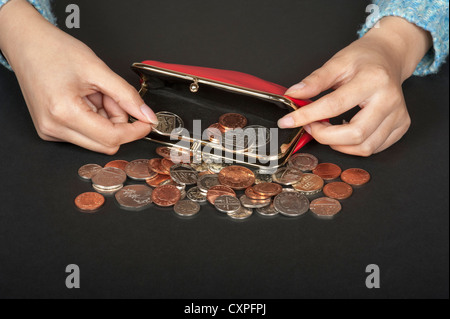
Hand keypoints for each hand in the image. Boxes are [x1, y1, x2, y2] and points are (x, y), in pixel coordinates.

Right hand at [0, 0, 157, 153]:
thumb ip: (126, 96)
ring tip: (95, 92)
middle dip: (119, 122)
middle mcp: (54, 128)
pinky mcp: (51, 130)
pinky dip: (94, 118)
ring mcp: (51, 131)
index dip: (135, 131)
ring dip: (106, 119)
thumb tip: (147, 116)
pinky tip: (86, 98)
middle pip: (105, 143)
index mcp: (64, 113)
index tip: (147, 122)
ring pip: (97, 139)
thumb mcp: (98, 70)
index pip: (111, 138)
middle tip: (113, 97)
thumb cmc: (54, 50)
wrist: (26, 43)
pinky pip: (85, 134)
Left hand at [278, 17, 431, 155]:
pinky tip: (344, 132)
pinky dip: (353, 146)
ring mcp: (399, 115)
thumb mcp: (337, 62)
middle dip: (325, 136)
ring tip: (326, 129)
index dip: (308, 116)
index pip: (335, 105)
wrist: (389, 56)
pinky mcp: (401, 126)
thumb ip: (314, 81)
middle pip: (354, 134)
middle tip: (310, 126)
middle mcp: (390, 100)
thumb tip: (293, 95)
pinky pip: (373, 148)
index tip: (288, 121)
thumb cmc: (364, 59)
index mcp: (373, 80)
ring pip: (364, 147)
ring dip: (338, 144)